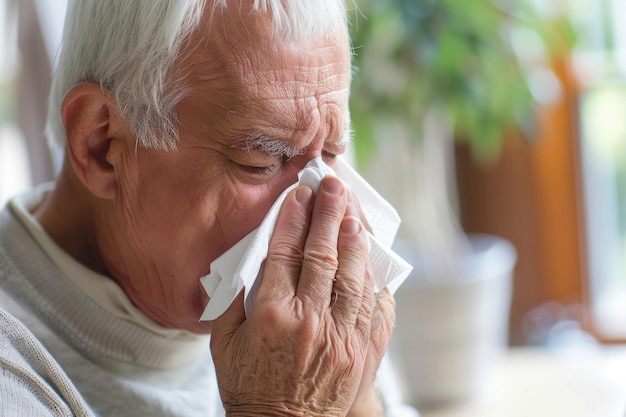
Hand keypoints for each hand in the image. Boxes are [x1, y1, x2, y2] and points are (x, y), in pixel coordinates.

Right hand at [210, 176, 390, 415]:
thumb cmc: (249, 388)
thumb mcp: (223, 346)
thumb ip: (232, 302)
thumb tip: (247, 263)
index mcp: (272, 318)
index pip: (285, 254)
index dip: (293, 219)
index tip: (300, 195)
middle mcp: (310, 323)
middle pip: (323, 256)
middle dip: (329, 215)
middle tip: (335, 187)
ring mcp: (342, 338)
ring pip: (354, 277)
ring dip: (355, 241)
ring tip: (354, 213)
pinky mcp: (363, 352)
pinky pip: (375, 308)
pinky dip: (374, 280)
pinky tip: (371, 259)